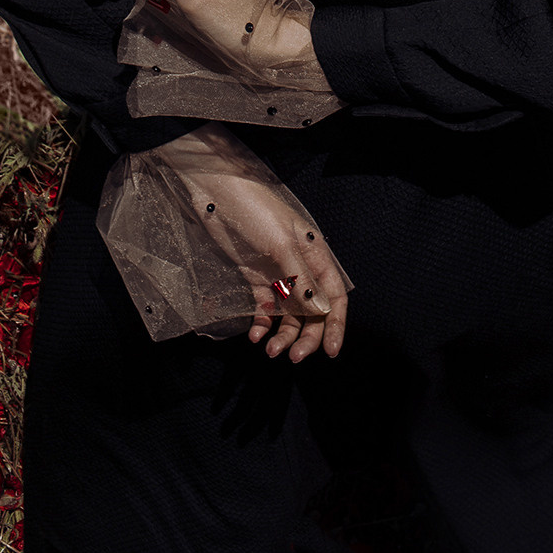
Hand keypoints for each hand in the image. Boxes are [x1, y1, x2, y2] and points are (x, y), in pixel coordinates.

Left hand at [164, 128, 348, 361]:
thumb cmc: (254, 210)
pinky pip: (264, 309)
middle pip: (313, 311)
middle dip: (307, 337)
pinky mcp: (253, 279)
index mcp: (315, 254)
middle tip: (293, 358)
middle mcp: (299, 268)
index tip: (332, 352)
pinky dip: (262, 325)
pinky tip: (254, 335)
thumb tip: (323, 312)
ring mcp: (276, 274)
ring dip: (283, 336)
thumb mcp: (282, 244)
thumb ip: (302, 279)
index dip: (336, 324)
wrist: (216, 194)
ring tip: (269, 350)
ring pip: (288, 315)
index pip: (334, 295)